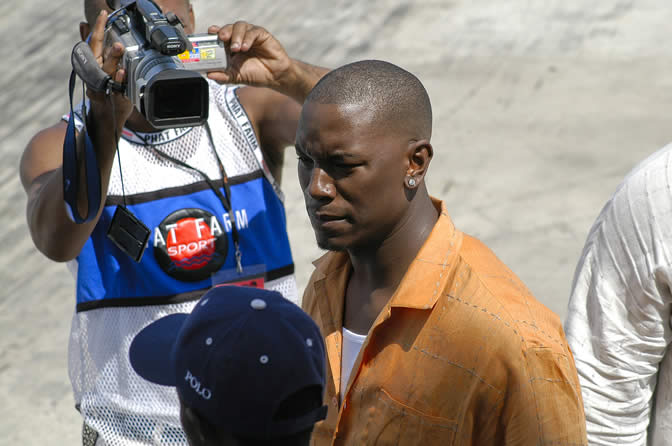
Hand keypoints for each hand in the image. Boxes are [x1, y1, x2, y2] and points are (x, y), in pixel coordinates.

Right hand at [86, 10, 132, 125]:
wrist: (107, 119)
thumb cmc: (106, 91)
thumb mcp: (101, 68)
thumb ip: (96, 49)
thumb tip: (83, 25)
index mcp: (95, 63)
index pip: (95, 42)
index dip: (99, 27)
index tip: (105, 14)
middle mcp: (95, 72)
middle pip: (98, 53)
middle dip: (102, 38)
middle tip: (109, 25)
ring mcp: (100, 85)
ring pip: (106, 69)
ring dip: (112, 57)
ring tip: (119, 46)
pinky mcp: (107, 98)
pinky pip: (114, 88)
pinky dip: (118, 79)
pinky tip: (122, 71)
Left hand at [206, 21, 291, 88]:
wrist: (274, 77)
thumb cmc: (255, 74)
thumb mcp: (236, 77)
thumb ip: (223, 76)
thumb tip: (209, 75)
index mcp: (229, 47)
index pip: (219, 36)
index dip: (213, 33)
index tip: (209, 34)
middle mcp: (239, 38)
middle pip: (228, 28)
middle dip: (223, 31)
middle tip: (221, 38)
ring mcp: (250, 35)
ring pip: (239, 26)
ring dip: (236, 35)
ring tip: (236, 48)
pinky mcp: (261, 35)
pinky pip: (253, 31)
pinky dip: (247, 38)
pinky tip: (246, 47)